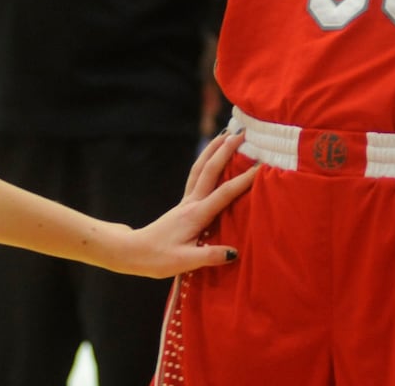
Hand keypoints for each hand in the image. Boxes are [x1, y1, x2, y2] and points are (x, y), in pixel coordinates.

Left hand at [119, 132, 255, 277]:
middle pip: (210, 170)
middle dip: (226, 150)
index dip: (244, 180)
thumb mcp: (184, 261)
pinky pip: (196, 177)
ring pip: (200, 169)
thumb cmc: (158, 258)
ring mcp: (186, 202)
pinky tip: (211, 159)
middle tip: (242, 133)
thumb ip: (209, 256)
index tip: (261, 166)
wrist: (134, 252)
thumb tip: (235, 252)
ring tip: (225, 134)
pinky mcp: (183, 205)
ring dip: (213, 150)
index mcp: (196, 214)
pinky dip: (205, 163)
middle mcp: (191, 203)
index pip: (224, 193)